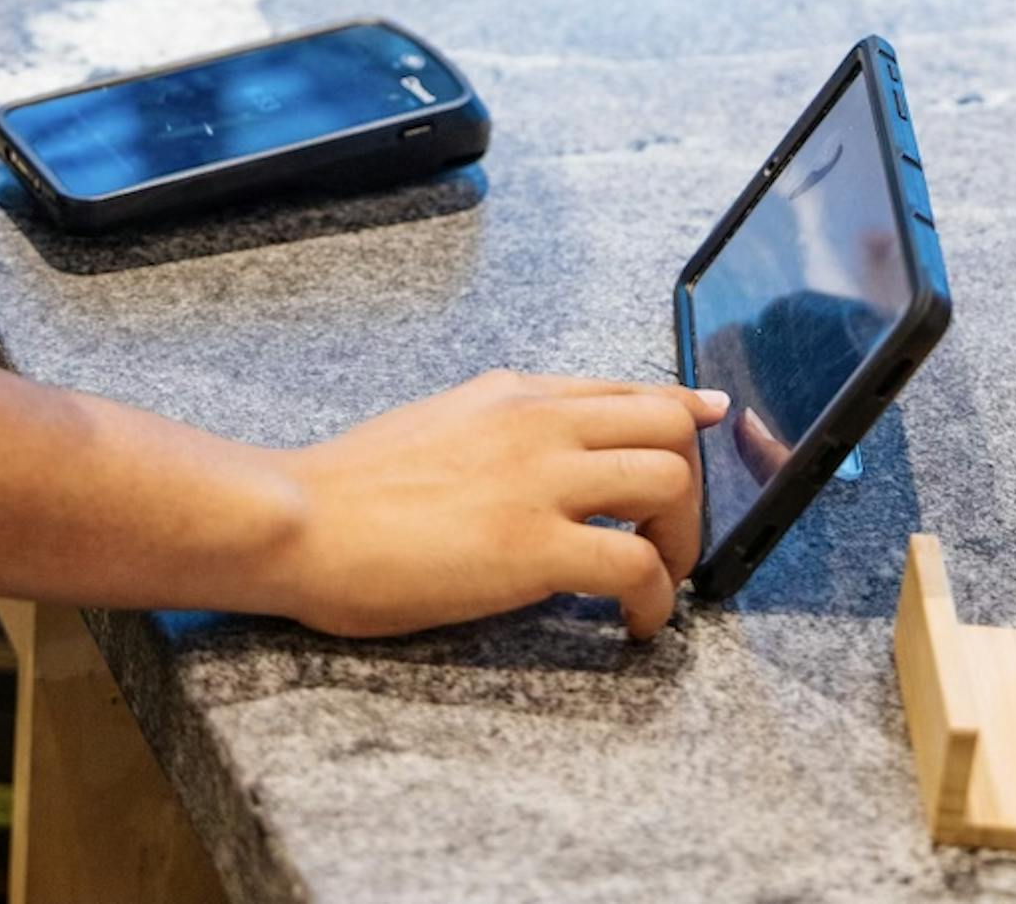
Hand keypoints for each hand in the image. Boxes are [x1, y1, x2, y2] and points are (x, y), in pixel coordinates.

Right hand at [268, 370, 728, 639]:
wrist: (300, 517)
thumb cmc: (352, 487)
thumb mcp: (439, 421)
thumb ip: (499, 425)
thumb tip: (539, 445)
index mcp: (513, 393)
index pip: (628, 388)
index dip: (683, 409)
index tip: (715, 418)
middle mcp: (538, 422)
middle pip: (670, 428)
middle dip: (691, 491)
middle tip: (667, 545)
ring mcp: (538, 481)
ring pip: (671, 482)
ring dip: (680, 543)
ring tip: (652, 584)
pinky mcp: (531, 548)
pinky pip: (635, 568)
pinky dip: (653, 604)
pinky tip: (630, 628)